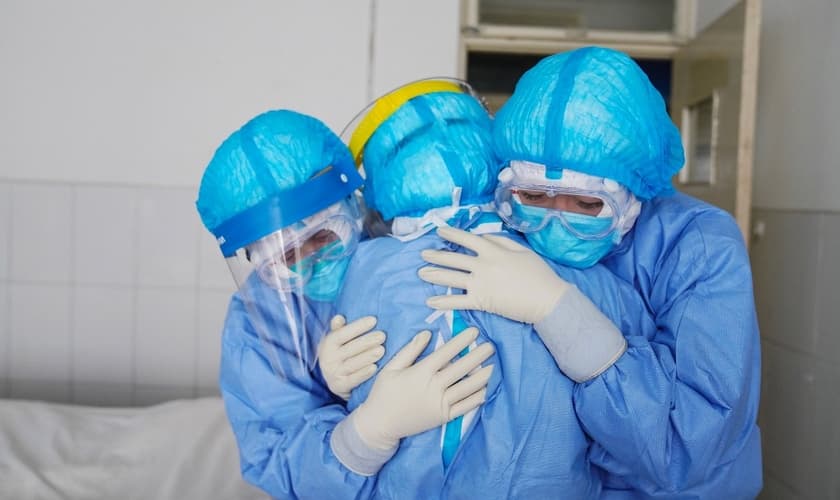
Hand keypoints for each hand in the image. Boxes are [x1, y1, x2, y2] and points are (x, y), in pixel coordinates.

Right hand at [318, 315, 385, 399]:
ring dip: (367, 357)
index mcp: (327, 344)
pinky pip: (353, 380)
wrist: (335, 381)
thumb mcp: (337, 341)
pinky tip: (375, 368)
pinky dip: (363, 374)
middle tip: (382, 336)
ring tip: (382, 350)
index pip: (342, 333)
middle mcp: (328, 359)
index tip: (374, 320)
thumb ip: (339, 329)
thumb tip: (339, 317)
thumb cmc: (341, 354)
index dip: (358, 326)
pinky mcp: (339, 386)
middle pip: (350, 348)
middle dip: (367, 341)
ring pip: (352, 364)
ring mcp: (333, 373)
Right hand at [351, 326, 493, 450]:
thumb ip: (410, 350)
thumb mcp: (391, 368)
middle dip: (478, 355)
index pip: (446, 353)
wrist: (380, 425)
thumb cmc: (383, 393)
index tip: (474, 331)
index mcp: (421, 372)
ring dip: (482, 376)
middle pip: (461, 368)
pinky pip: (465, 407)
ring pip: (467, 388)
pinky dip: (477, 398)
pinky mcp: (443, 417)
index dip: (461, 341)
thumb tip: (427, 333)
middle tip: (491, 346)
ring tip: (494, 366)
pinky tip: (485, 389)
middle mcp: (433, 387)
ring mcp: (440, 404)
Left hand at [418, 226, 569, 323]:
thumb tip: (483, 238)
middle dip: (436, 256)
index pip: (467, 239)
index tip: (439, 231)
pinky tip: (430, 301)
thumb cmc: (538, 273)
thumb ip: (501, 242)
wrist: (547, 299)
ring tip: (421, 272)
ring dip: (434, 275)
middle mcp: (482, 265)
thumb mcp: (522, 250)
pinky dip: (443, 301)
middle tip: (423, 254)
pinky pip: (457, 301)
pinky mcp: (481, 302)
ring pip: (451, 278)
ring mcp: (479, 284)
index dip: (451, 234)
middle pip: (453, 259)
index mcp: (493, 251)